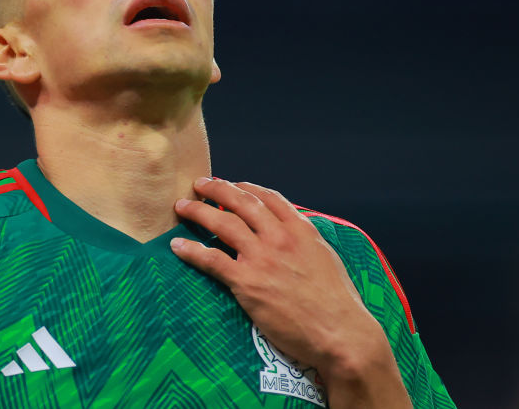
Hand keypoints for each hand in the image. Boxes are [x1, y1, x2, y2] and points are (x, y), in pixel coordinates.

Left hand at [170, 177, 411, 408]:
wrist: (341, 334)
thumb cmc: (338, 303)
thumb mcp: (326, 258)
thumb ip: (305, 241)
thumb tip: (293, 231)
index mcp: (301, 230)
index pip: (269, 197)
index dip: (246, 187)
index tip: (233, 184)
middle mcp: (279, 237)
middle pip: (241, 202)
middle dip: (216, 189)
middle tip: (199, 184)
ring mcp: (262, 258)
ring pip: (222, 223)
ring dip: (198, 211)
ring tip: (182, 206)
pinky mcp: (247, 282)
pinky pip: (211, 259)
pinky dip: (191, 250)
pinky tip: (177, 246)